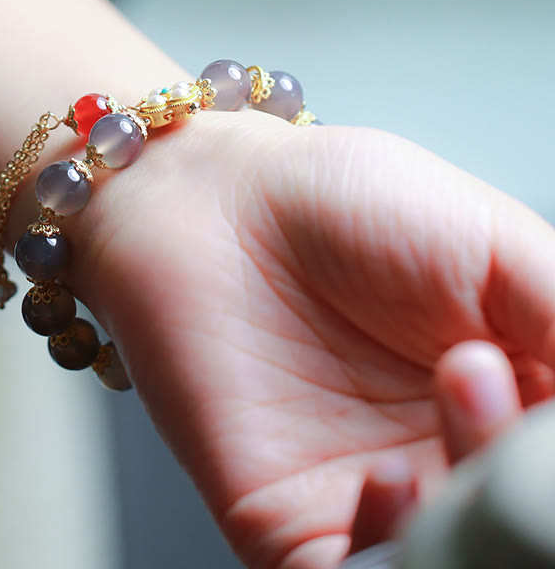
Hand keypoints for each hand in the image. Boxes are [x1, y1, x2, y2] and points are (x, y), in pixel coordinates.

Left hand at [66, 112, 554, 568]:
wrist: (214, 203)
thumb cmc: (342, 203)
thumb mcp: (494, 246)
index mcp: (512, 394)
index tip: (545, 383)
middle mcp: (448, 458)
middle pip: (523, 521)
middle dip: (527, 476)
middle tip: (486, 366)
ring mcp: (377, 499)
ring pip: (458, 560)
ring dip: (478, 509)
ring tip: (461, 378)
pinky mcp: (293, 527)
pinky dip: (390, 557)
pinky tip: (390, 480)